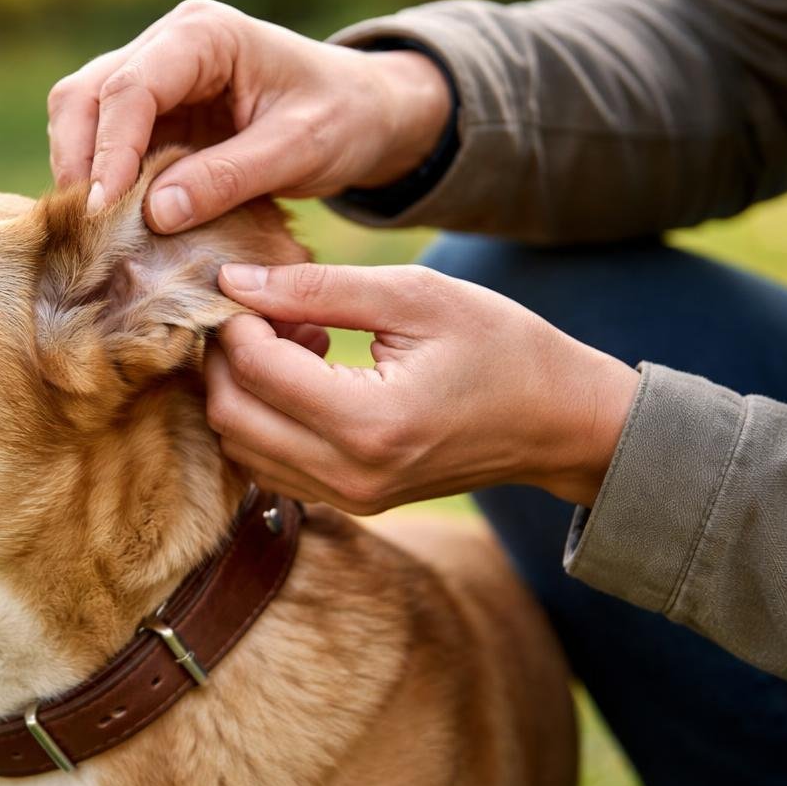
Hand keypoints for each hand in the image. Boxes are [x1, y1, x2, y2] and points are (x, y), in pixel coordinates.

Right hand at [47, 0, 451, 232]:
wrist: (363, 112)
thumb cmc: (343, 118)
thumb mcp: (299, 150)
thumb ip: (229, 178)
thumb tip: (154, 214)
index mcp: (204, 36)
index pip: (131, 88)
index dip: (109, 152)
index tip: (102, 212)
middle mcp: (166, 45)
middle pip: (85, 96)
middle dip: (78, 161)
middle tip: (86, 229)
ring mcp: (153, 77)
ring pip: (81, 116)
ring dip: (80, 172)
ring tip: (93, 231)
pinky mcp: (152, 114)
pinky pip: (101, 142)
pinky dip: (98, 180)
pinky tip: (111, 222)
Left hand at [204, 263, 640, 511]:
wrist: (559, 421)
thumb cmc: (500, 345)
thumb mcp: (414, 296)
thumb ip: (316, 289)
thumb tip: (232, 282)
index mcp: (370, 422)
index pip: (254, 369)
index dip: (238, 319)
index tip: (255, 285)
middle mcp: (350, 475)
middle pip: (229, 416)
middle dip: (227, 356)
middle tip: (266, 311)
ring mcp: (348, 498)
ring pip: (240, 446)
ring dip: (244, 389)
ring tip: (296, 339)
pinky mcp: (349, 503)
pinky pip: (269, 464)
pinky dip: (265, 417)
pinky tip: (309, 373)